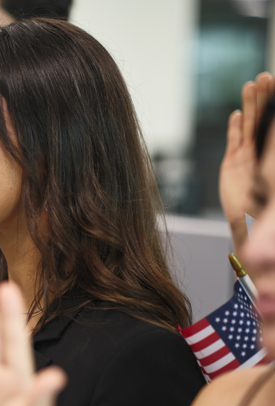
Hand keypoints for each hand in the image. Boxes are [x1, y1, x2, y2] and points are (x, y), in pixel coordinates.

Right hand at [219, 72, 274, 254]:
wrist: (249, 230)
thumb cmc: (266, 215)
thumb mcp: (272, 198)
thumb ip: (270, 198)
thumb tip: (253, 168)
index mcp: (272, 160)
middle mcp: (263, 155)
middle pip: (264, 121)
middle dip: (265, 99)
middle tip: (266, 77)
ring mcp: (247, 159)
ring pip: (250, 127)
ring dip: (251, 107)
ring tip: (251, 86)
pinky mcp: (232, 165)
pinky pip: (235, 141)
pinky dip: (235, 128)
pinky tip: (237, 114)